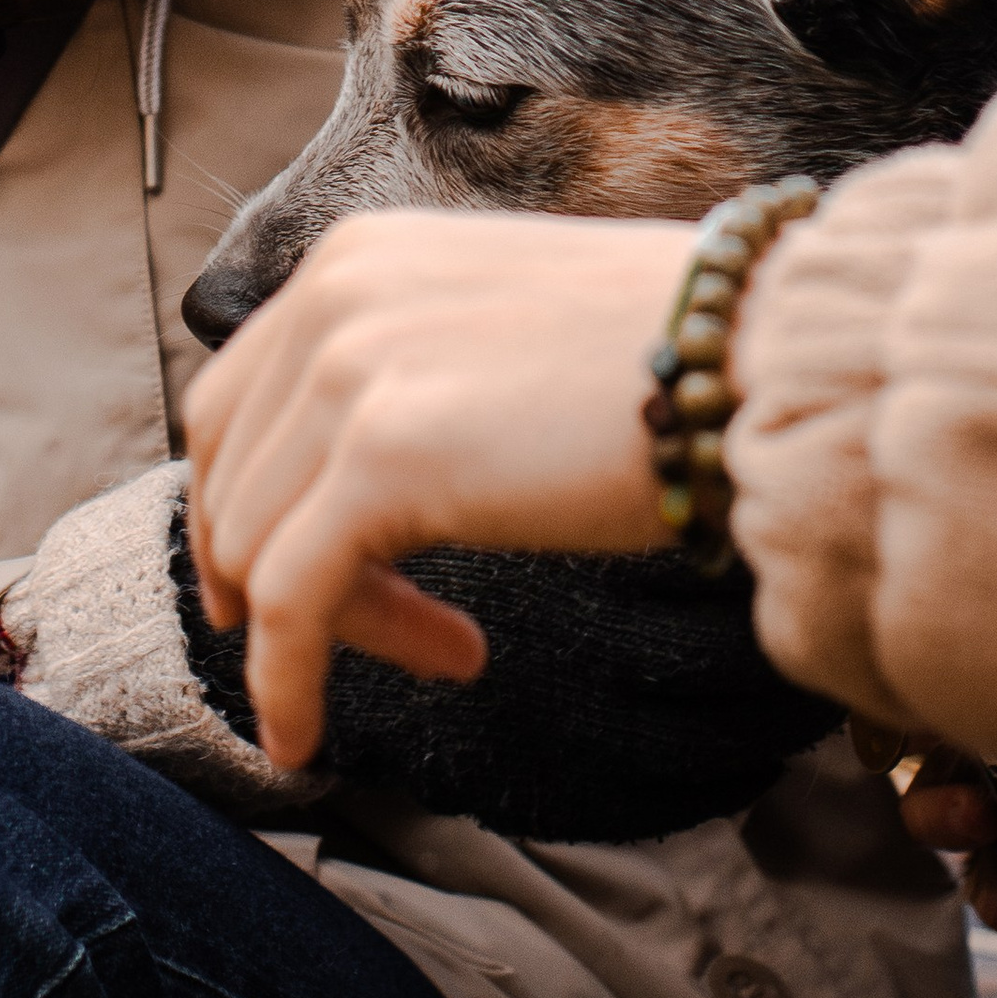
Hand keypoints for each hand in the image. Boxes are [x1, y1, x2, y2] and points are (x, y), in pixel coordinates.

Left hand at [183, 210, 689, 771]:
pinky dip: (281, 682)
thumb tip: (366, 467)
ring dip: (323, 631)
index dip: (248, 503)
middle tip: (381, 632)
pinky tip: (304, 739)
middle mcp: (333, 297)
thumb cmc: (669, 350)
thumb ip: (413, 368)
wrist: (760, 351)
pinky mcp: (384, 461)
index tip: (282, 578)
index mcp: (355, 257)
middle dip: (278, 573)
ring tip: (440, 654)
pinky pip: (288, 602)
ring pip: (258, 546)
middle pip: (236, 477)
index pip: (239, 402)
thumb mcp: (497, 325)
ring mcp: (352, 373)